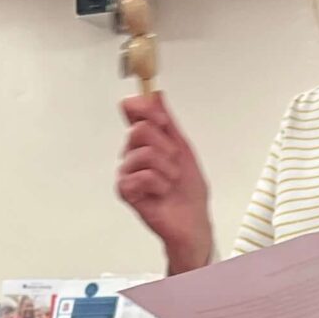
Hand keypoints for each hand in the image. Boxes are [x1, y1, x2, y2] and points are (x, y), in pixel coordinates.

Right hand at [116, 93, 215, 271]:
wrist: (193, 222)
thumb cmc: (188, 192)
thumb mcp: (184, 149)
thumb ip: (169, 123)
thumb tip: (157, 95)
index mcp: (147, 141)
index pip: (132, 110)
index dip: (144, 108)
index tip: (162, 119)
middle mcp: (134, 153)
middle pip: (139, 130)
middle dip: (166, 147)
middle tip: (175, 163)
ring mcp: (128, 172)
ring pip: (144, 154)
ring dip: (167, 169)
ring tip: (170, 181)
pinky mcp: (126, 191)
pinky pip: (139, 176)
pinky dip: (158, 184)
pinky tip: (160, 192)